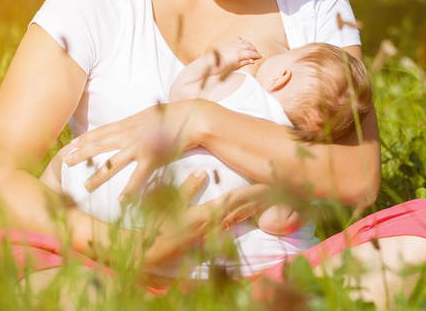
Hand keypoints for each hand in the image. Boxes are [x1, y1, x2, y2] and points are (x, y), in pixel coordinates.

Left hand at [63, 100, 207, 197]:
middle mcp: (130, 134)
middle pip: (100, 145)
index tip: (72, 143)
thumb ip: (137, 122)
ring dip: (97, 175)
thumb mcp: (151, 115)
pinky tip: (120, 201)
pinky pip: (137, 177)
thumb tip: (129, 125)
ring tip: (85, 185)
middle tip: (66, 161)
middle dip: (82, 153)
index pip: (102, 131)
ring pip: (112, 163)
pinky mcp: (152, 158)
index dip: (86, 137)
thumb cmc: (175, 116)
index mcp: (130, 123)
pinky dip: (129, 190)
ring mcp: (139, 146)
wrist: (193, 117)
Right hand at [143, 167, 269, 267]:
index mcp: (208, 214)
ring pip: (239, 218)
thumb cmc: (156, 228)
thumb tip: (203, 170)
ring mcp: (211, 233)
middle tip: (277, 188)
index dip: (254, 191)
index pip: (236, 199)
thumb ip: (187, 187)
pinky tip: (246, 213)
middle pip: (243, 209)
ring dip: (254, 208)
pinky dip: (241, 216)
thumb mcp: (169, 205)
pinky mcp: (206, 238)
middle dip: (260, 199)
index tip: (269, 183)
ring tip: (267, 198)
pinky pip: (230, 224)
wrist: (148, 255)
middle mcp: (214, 225)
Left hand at [214, 37, 260, 71]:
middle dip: (254, 49)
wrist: (212, 62)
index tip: (260, 56)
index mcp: (239, 53)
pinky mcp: (228, 44)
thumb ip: (244, 62)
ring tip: (252, 47)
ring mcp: (232, 44)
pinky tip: (241, 38)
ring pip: (243, 41)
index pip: (250, 53)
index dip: (256, 55)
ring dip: (249, 44)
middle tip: (257, 53)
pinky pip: (235, 39)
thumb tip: (252, 60)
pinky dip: (239, 39)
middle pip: (249, 46)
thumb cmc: (223, 66)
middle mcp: (236, 47)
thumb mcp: (235, 66)